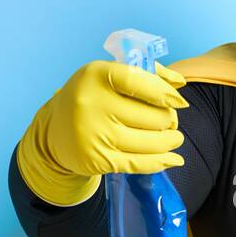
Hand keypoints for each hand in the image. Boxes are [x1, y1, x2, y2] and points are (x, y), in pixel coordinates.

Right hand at [18, 59, 188, 205]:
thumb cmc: (92, 98)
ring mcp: (95, 134)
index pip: (140, 81)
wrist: (55, 132)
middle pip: (153, 116)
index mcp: (96, 75)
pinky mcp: (98, 160)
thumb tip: (180, 84)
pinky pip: (140, 163)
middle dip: (169, 120)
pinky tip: (173, 159)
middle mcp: (92, 104)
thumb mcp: (109, 76)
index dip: (165, 93)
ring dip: (170, 140)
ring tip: (173, 138)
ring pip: (152, 142)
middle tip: (168, 120)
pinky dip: (162, 161)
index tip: (178, 102)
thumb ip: (147, 73)